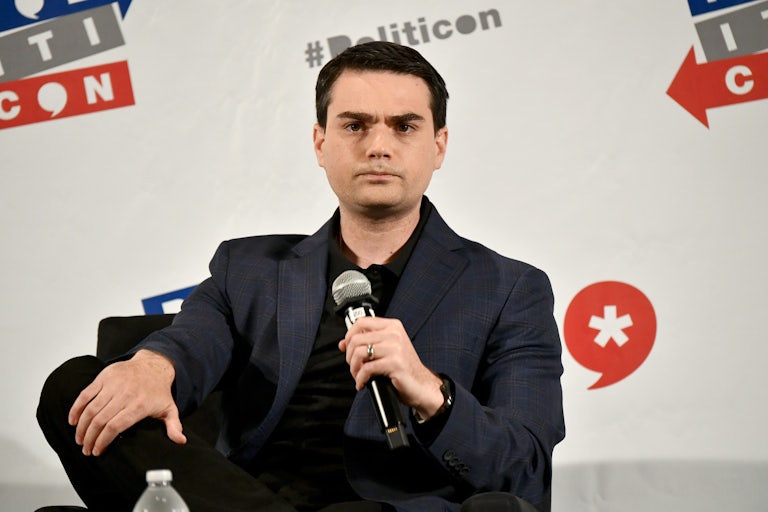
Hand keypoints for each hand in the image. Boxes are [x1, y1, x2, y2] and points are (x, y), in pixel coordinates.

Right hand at [68, 349, 186, 455]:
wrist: (153, 365)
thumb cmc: (158, 390)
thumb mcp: (169, 408)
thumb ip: (174, 426)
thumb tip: (181, 441)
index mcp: (139, 405)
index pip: (115, 426)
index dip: (103, 441)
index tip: (97, 452)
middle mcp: (125, 394)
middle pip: (100, 420)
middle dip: (90, 438)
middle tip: (86, 450)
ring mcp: (113, 384)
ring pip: (91, 409)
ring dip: (81, 427)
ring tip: (79, 440)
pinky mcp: (104, 376)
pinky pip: (85, 394)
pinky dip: (76, 408)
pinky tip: (72, 421)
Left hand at [339, 316, 443, 420]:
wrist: (421, 385)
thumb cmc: (404, 368)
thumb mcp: (386, 350)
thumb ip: (366, 343)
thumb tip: (343, 344)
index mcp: (392, 326)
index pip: (361, 322)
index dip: (349, 336)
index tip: (347, 348)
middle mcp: (394, 334)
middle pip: (356, 339)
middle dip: (349, 356)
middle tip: (354, 367)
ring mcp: (395, 348)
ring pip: (359, 353)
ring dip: (354, 368)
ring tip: (358, 375)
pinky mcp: (394, 363)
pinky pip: (367, 368)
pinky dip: (360, 378)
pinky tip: (363, 383)